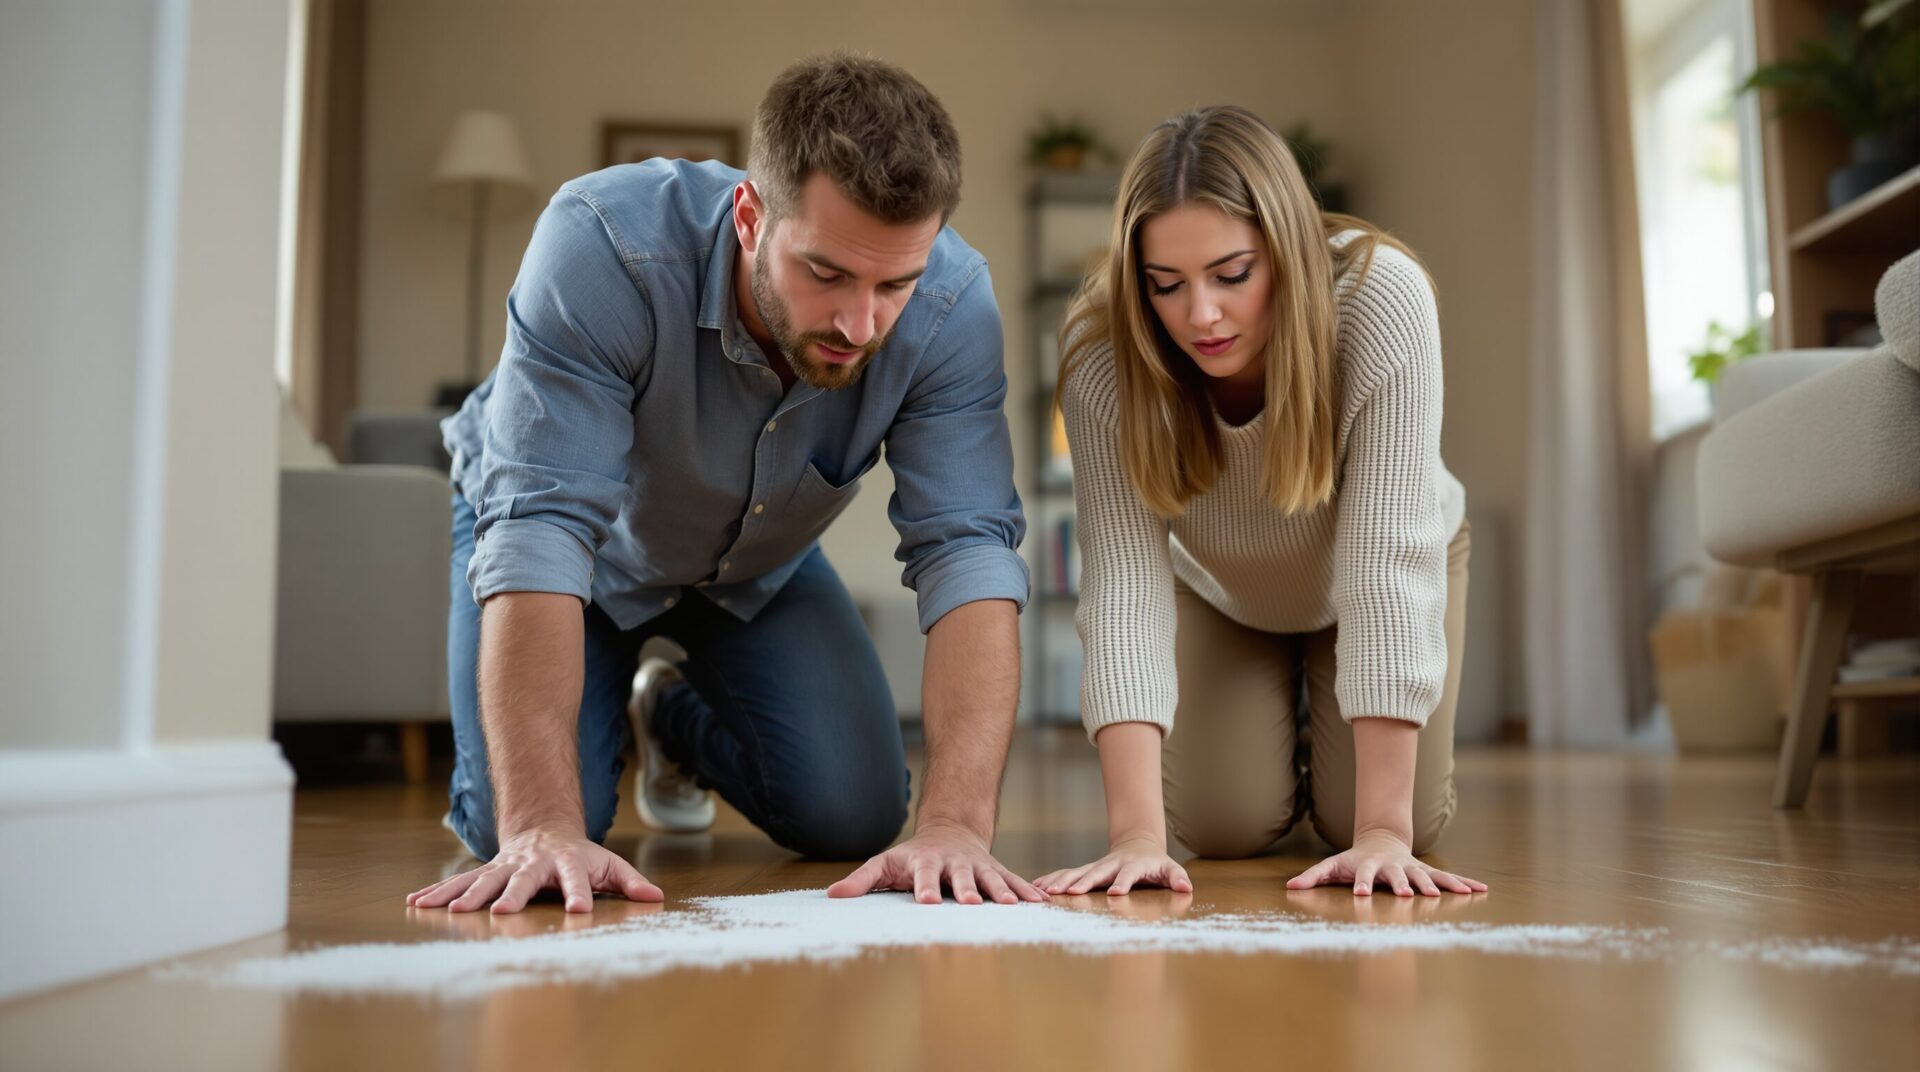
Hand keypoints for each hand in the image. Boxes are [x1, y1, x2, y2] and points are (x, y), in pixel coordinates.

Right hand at [404, 826, 664, 913]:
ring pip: (483, 880)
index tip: (579, 912)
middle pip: (522, 879)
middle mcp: (531, 863)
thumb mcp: (609, 865)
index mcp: (565, 862)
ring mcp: (505, 866)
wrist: (544, 827)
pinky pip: (459, 883)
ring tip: (452, 912)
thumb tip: (657, 898)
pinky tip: (416, 902)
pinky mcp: (485, 872)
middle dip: (512, 894)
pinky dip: (438, 892)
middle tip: (503, 912)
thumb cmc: (581, 855)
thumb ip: (630, 881)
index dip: (578, 893)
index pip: (575, 877)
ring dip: (468, 895)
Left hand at [826, 821, 1047, 903]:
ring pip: (990, 879)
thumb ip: (861, 881)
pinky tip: (1040, 903)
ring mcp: (977, 867)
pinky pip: (1012, 881)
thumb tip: (832, 896)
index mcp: (926, 863)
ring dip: (1001, 891)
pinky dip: (1026, 890)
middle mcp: (954, 864)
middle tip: (972, 904)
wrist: (950, 831)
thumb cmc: (911, 856)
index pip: (924, 876)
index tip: (926, 901)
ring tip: (1011, 905)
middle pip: (960, 877)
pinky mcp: (995, 871)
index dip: (925, 887)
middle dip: (965, 890)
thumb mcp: (884, 864)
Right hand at [1032, 836, 1192, 895]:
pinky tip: (1036, 885)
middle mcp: (1111, 864)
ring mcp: (1097, 866)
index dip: (1122, 883)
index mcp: (1132, 865)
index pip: (1128, 874)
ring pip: (1076, 872)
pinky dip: (1052, 879)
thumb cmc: (1156, 863)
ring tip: (1046, 890)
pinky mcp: (1086, 870)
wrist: (1138, 845)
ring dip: (1062, 881)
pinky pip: (1067, 874)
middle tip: (1070, 893)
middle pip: (1096, 872)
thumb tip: (1186, 887)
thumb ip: (1177, 877)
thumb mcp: (1170, 869)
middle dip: (1083, 882)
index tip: (1115, 894)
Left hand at [1284, 830, 1486, 896]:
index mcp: (1369, 867)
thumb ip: (1312, 876)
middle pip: (1399, 876)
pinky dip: (1464, 883)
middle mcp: (1393, 867)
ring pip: (1427, 877)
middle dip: (1406, 885)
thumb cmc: (1353, 860)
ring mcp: (1412, 869)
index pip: (1363, 876)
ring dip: (1439, 886)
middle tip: (1410, 896)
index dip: (1361, 884)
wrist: (1380, 841)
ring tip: (1455, 895)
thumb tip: (1289, 887)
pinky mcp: (1427, 872)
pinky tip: (1481, 889)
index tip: (1360, 895)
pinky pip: (1447, 878)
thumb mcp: (1331, 866)